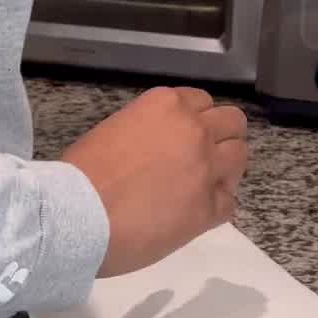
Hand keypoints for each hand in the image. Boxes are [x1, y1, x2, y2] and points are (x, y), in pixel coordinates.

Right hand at [61, 86, 248, 277]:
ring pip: (240, 156)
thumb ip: (148, 131)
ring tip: (206, 186)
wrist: (77, 214)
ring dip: (227, 169)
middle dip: (223, 137)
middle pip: (232, 122)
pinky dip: (216, 209)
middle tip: (205, 158)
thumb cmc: (81, 174)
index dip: (196, 121)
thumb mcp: (115, 130)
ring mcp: (206, 167)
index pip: (202, 102)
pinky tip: (197, 216)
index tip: (186, 138)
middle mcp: (194, 129)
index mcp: (167, 104)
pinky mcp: (208, 207)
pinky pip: (230, 203)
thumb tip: (157, 149)